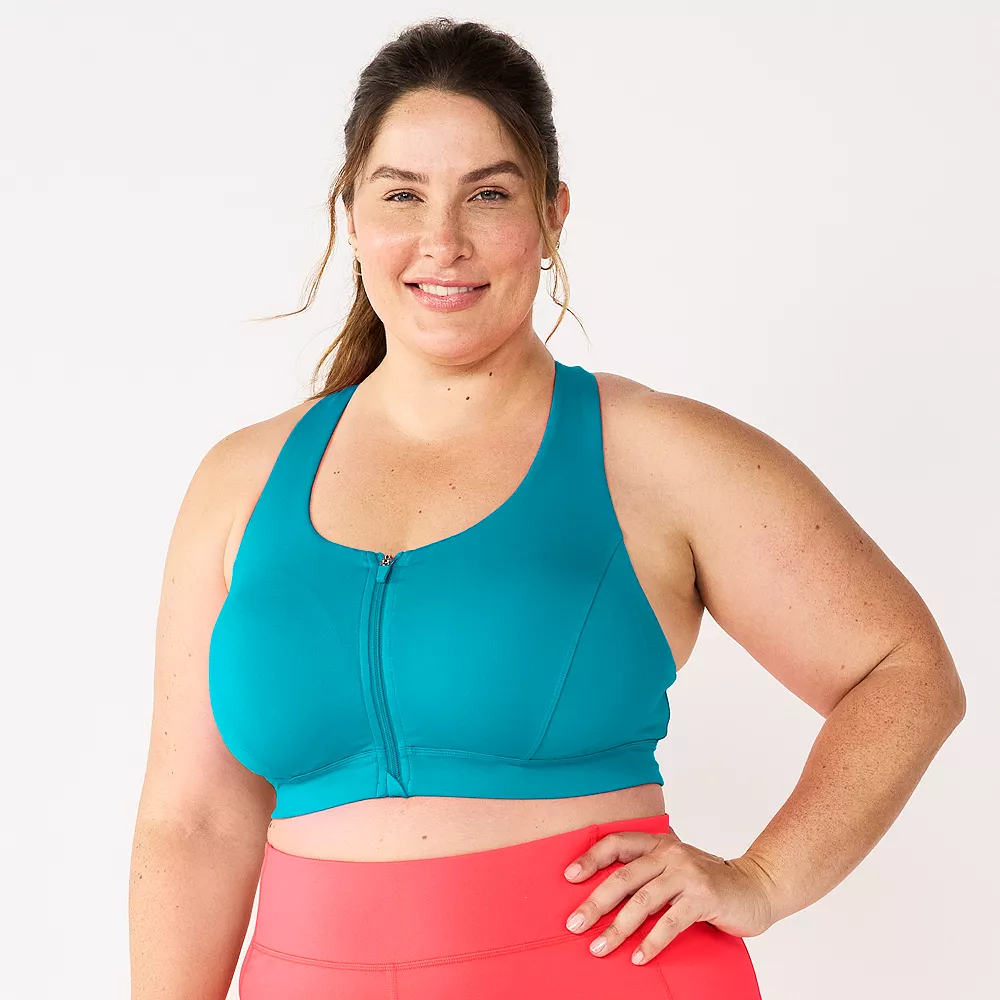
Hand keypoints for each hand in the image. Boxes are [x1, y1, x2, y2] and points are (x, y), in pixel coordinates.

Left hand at [562, 827, 774, 964]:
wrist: (756, 887)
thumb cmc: (708, 882)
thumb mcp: (675, 869)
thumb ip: (648, 874)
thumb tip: (603, 897)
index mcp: (659, 843)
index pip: (617, 843)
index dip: (591, 858)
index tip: (568, 877)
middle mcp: (670, 853)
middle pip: (623, 876)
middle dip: (596, 902)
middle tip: (574, 924)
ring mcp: (687, 873)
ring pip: (643, 901)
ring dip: (618, 928)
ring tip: (599, 947)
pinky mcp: (703, 896)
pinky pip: (670, 922)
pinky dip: (651, 942)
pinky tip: (638, 958)